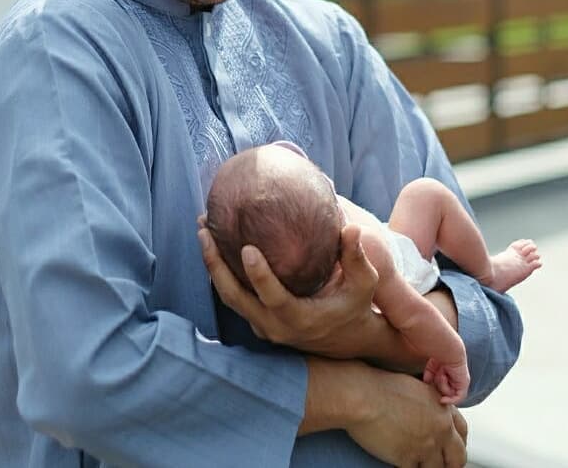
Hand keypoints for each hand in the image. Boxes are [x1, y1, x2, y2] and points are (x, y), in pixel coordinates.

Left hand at [198, 221, 383, 357]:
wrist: (349, 341)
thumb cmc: (357, 307)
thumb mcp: (365, 284)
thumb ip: (356, 257)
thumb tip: (350, 227)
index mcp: (299, 319)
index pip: (273, 297)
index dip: (259, 275)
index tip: (247, 248)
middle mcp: (274, 326)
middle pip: (235, 297)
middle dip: (215, 264)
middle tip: (204, 230)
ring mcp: (262, 326)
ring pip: (228, 297)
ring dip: (212, 265)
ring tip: (203, 231)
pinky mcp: (258, 320)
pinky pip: (233, 297)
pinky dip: (221, 272)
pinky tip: (215, 244)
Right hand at [303, 357, 467, 467]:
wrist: (361, 395)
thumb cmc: (379, 385)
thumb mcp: (413, 386)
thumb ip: (428, 402)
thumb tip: (429, 412)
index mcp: (442, 409)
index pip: (462, 432)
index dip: (457, 441)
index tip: (450, 446)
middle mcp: (440, 429)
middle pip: (458, 457)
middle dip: (450, 462)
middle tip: (440, 463)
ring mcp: (426, 446)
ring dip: (428, 466)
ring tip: (418, 460)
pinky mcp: (408, 459)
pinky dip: (409, 467)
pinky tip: (401, 460)